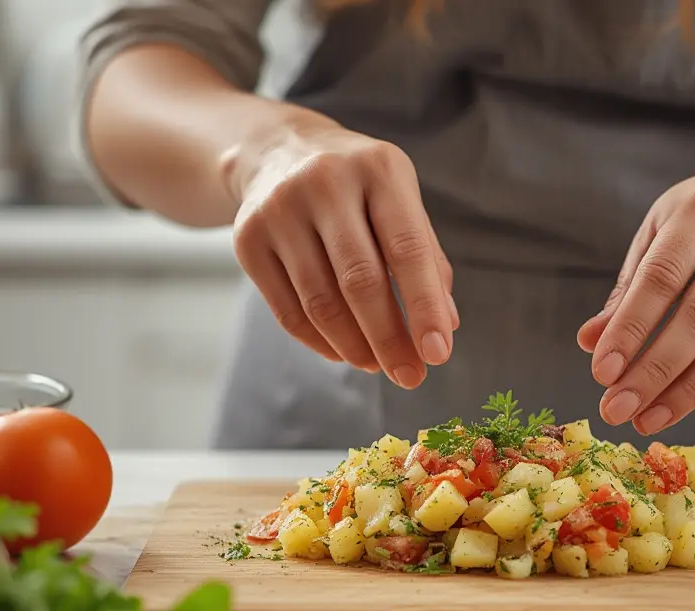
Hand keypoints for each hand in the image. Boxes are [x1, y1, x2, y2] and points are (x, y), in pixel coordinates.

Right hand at [224, 115, 457, 388]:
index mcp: (378, 168)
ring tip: (377, 366)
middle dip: (389, 339)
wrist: (279, 150)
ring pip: (321, 302)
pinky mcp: (247, 238)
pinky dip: (320, 342)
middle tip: (410, 376)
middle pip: (360, 281)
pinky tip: (344, 353)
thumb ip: (427, 258)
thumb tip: (447, 325)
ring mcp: (280, 209)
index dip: (424, 308)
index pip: (408, 250)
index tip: (438, 354)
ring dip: (355, 347)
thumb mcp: (400, 201)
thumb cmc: (359, 187)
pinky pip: (287, 310)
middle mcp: (325, 182)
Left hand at [577, 151, 694, 435]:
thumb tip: (589, 342)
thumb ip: (629, 287)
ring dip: (689, 391)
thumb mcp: (663, 232)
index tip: (602, 373)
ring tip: (648, 418)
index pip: (662, 277)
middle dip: (655, 371)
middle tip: (617, 409)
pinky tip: (689, 396)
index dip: (630, 328)